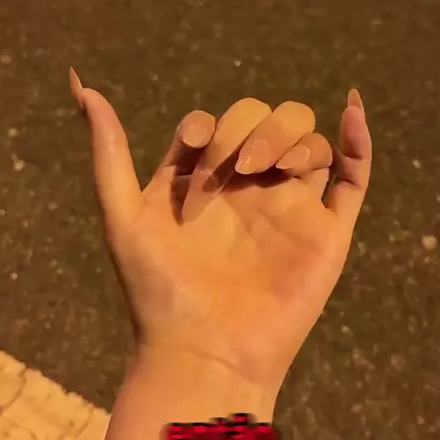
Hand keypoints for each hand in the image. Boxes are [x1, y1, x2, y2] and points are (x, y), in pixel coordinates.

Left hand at [70, 70, 371, 396]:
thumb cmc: (158, 292)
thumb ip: (108, 152)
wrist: (204, 353)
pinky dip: (358, 142)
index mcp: (206, 184)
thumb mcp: (123, 216)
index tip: (195, 150)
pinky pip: (353, 178)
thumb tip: (81, 85)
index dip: (208, 127)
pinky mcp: (326, 231)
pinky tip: (352, 109)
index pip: (217, 125)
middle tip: (232, 168)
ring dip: (290, 135)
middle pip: (267, 122)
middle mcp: (250, 191)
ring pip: (308, 141)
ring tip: (265, 168)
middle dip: (249, 129)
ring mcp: (291, 209)